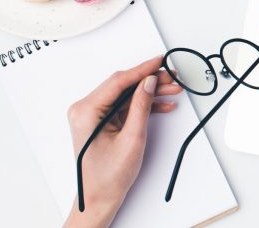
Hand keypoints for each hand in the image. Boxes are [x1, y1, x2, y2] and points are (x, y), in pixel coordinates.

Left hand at [64, 56, 182, 227]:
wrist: (100, 197)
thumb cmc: (108, 175)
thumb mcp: (132, 138)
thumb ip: (141, 106)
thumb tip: (149, 82)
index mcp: (86, 111)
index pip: (118, 81)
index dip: (142, 69)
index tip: (160, 62)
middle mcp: (86, 109)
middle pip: (123, 85)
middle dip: (150, 81)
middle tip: (172, 78)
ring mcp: (93, 115)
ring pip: (127, 94)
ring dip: (150, 92)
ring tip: (172, 91)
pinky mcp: (102, 120)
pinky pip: (125, 105)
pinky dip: (143, 105)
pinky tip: (163, 105)